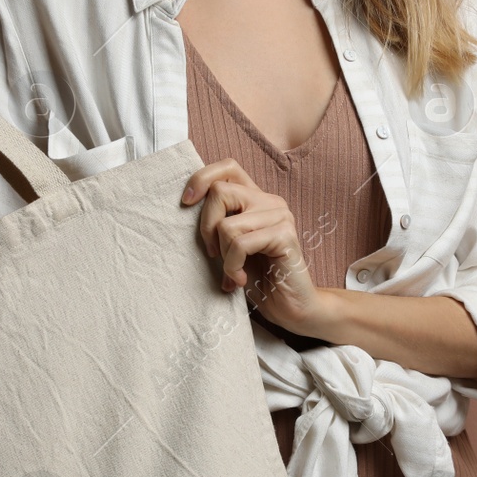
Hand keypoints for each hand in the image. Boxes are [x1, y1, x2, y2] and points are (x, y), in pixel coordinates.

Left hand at [181, 159, 335, 336]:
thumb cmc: (257, 279)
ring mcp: (280, 216)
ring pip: (227, 224)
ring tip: (233, 272)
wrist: (291, 309)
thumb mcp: (228, 247)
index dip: (202, 179)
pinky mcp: (285, 235)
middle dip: (206, 227)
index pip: (228, 167)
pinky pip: (240, 244)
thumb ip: (217, 223)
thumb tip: (187, 203)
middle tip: (214, 254)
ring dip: (223, 255)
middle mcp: (270, 201)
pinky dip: (232, 267)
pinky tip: (240, 281)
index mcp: (256, 199)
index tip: (186, 203)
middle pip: (219, 192)